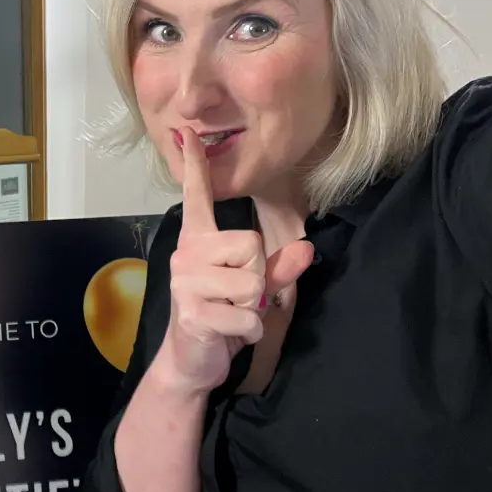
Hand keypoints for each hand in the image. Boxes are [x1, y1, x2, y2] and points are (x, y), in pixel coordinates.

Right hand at [152, 128, 313, 394]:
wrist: (191, 360)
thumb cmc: (221, 316)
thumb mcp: (254, 289)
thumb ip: (280, 267)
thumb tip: (306, 250)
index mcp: (199, 240)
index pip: (197, 195)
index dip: (195, 164)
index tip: (187, 131)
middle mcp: (186, 252)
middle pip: (250, 244)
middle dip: (257, 277)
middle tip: (238, 297)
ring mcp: (185, 281)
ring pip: (250, 280)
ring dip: (252, 307)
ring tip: (232, 314)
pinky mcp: (191, 311)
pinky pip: (246, 314)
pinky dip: (249, 330)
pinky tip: (230, 334)